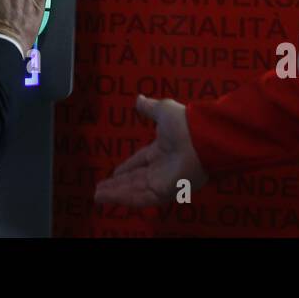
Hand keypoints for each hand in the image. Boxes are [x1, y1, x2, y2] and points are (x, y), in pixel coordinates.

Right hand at [94, 96, 209, 206]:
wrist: (201, 137)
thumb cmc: (184, 123)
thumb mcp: (163, 110)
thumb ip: (149, 108)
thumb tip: (138, 99)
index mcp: (161, 151)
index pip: (139, 163)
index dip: (126, 169)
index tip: (113, 174)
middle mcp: (161, 169)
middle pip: (134, 180)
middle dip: (116, 186)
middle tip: (99, 190)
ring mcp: (163, 182)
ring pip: (134, 191)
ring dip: (115, 194)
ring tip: (97, 197)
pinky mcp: (164, 191)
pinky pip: (140, 198)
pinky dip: (123, 198)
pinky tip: (108, 197)